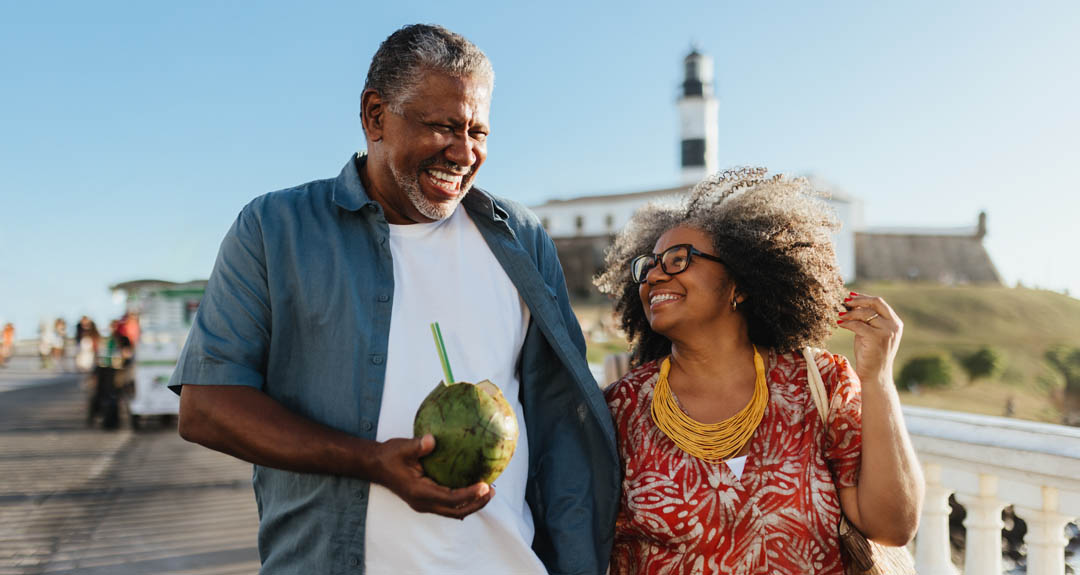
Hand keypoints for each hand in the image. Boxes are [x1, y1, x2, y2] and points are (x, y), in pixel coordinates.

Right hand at [368, 434, 494, 519]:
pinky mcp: (425, 500)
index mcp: (419, 492)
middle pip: (456, 511)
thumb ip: (418, 445)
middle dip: (476, 504)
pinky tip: (472, 487)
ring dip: (471, 504)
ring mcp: (424, 504)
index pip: (450, 499)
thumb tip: (433, 439)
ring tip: (487, 492)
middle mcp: (423, 502)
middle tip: (492, 491)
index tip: (485, 485)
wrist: (375, 465)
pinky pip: (448, 505)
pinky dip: (462, 500)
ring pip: (453, 511)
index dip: (469, 494)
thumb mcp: (402, 447)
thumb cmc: (389, 456)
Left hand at [837, 292, 902, 382]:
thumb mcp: (870, 333)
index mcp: (895, 323)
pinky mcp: (877, 338)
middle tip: (844, 302)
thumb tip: (851, 304)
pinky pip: (858, 325)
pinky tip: (839, 324)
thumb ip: (866, 320)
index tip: (850, 296)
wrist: (875, 375)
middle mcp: (893, 325)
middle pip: (875, 303)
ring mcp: (887, 331)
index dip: (864, 297)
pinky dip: (847, 323)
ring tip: (839, 315)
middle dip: (858, 300)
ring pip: (865, 313)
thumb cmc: (870, 354)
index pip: (880, 303)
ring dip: (849, 313)